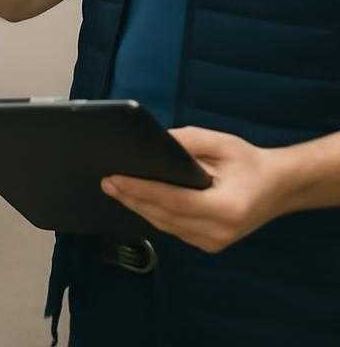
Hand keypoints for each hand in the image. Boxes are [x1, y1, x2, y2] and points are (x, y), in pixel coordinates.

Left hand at [101, 126, 287, 252]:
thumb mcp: (220, 142)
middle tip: (105, 180)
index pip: (173, 200)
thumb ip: (185, 141)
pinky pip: (174, 229)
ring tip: (114, 188)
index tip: (114, 178)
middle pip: (164, 216)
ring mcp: (215, 243)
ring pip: (166, 226)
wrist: (279, 187)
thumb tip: (151, 142)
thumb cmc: (249, 161)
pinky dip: (154, 214)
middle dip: (131, 198)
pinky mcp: (209, 244)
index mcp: (226, 208)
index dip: (140, 190)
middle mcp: (219, 232)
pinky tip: (135, 200)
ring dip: (138, 207)